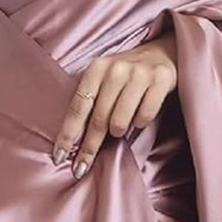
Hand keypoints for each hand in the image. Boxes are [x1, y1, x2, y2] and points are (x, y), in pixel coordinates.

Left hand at [51, 32, 177, 179]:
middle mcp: (116, 69)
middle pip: (98, 119)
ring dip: (118, 131)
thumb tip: (72, 141)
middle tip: (81, 168)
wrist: (162, 53)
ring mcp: (139, 74)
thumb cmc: (127, 73)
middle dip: (89, 147)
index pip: (78, 107)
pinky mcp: (161, 80)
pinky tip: (140, 115)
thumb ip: (91, 100)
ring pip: (120, 122)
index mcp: (96, 68)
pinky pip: (144, 117)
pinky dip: (141, 122)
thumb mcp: (104, 79)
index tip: (59, 156)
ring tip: (120, 125)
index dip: (68, 134)